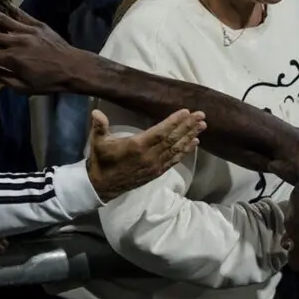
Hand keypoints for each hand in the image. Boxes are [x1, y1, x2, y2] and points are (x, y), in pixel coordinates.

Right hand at [0, 0, 83, 93]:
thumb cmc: (49, 82)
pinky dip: (5, 6)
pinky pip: (18, 13)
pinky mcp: (36, 23)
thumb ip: (1, 77)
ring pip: (0, 17)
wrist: (75, 67)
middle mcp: (17, 41)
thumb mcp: (23, 87)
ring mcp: (27, 30)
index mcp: (12, 59)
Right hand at [87, 109, 205, 200]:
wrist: (102, 186)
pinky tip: (194, 143)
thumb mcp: (97, 142)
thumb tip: (96, 113)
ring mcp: (154, 165)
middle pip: (172, 139)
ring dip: (190, 136)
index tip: (186, 112)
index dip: (174, 122)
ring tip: (202, 126)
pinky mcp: (156, 172)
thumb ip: (99, 127)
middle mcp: (149, 156)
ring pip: (176, 149)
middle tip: (201, 115)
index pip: (160, 132)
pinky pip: (174, 160)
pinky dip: (185, 151)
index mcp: (136, 146)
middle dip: (187, 126)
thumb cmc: (100, 161)